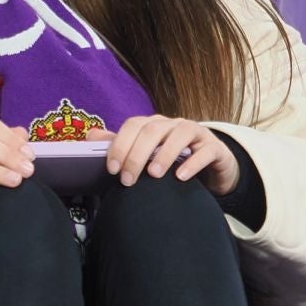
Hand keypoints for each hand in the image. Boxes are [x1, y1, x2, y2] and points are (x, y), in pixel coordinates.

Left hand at [101, 115, 238, 194]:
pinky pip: (205, 151)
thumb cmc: (174, 159)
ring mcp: (196, 133)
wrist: (212, 167)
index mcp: (154, 125)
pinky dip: (192, 163)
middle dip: (136, 155)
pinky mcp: (215, 148)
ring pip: (179, 135)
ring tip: (154, 175)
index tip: (111, 169)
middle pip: (152, 130)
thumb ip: (121, 145)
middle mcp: (173, 124)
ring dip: (164, 154)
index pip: (133, 125)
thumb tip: (91, 135)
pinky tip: (181, 177)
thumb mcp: (146, 153)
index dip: (120, 145)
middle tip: (128, 180)